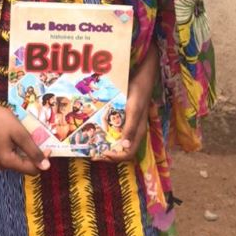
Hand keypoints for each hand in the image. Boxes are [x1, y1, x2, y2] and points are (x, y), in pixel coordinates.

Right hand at [0, 102, 50, 175]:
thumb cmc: (2, 120)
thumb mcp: (21, 135)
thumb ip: (34, 152)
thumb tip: (46, 167)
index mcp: (6, 161)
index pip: (31, 170)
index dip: (42, 160)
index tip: (48, 147)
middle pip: (23, 167)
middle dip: (33, 157)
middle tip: (38, 142)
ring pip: (16, 163)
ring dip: (25, 154)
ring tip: (28, 140)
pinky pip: (9, 159)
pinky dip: (16, 152)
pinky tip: (18, 141)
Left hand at [97, 44, 158, 163]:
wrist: (142, 78)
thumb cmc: (139, 93)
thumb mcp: (134, 110)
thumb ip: (130, 128)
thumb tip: (124, 147)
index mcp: (138, 133)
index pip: (128, 154)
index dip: (115, 158)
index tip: (101, 154)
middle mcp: (134, 133)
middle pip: (122, 152)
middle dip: (108, 155)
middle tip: (92, 154)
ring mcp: (130, 127)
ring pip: (119, 144)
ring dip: (107, 147)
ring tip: (93, 146)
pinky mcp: (126, 120)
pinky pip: (117, 133)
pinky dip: (108, 137)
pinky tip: (98, 132)